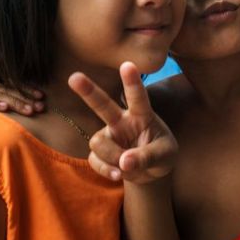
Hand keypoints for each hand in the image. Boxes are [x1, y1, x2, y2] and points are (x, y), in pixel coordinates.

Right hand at [0, 83, 43, 144]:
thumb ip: (11, 109)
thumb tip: (36, 108)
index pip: (11, 84)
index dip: (27, 89)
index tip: (42, 97)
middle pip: (6, 90)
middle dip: (24, 97)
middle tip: (39, 106)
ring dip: (14, 102)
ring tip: (28, 109)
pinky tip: (5, 107)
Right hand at [68, 61, 176, 183]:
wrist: (151, 172)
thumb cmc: (162, 154)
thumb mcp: (165, 155)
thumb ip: (147, 157)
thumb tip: (124, 163)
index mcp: (142, 114)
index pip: (138, 97)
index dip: (132, 82)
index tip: (127, 65)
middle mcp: (122, 120)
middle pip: (103, 104)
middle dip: (88, 91)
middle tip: (74, 77)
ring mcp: (108, 135)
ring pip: (98, 142)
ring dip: (112, 158)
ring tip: (127, 167)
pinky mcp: (99, 152)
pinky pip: (94, 159)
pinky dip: (106, 170)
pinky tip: (118, 175)